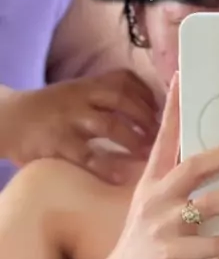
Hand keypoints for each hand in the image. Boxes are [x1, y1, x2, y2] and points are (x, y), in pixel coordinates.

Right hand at [1, 71, 158, 182]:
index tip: (162, 110)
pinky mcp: (58, 144)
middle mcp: (80, 97)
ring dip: (133, 139)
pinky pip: (87, 156)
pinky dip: (107, 167)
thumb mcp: (75, 93)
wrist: (7, 119)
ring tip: (148, 154)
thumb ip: (103, 97)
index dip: (147, 95)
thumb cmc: (48, 111)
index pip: (125, 80)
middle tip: (162, 136)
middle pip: (122, 100)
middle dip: (146, 118)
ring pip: (109, 125)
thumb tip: (144, 110)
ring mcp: (69, 120)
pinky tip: (121, 177)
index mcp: (86, 84)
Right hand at [102, 74, 218, 258]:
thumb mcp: (157, 209)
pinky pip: (212, 247)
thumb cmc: (146, 244)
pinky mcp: (169, 255)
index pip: (164, 138)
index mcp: (152, 183)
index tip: (182, 77)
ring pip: (208, 205)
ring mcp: (161, 227)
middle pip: (194, 166)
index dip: (173, 108)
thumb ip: (185, 191)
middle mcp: (155, 199)